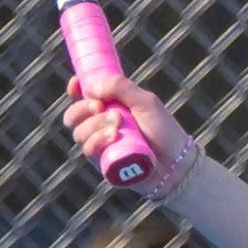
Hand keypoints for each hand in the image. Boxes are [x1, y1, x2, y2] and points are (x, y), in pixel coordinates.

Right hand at [63, 71, 194, 183]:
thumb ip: (121, 87)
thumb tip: (91, 87)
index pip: (84, 97)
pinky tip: (113, 136)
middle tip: (99, 106)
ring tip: (118, 123)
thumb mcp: (145, 102)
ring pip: (79, 132)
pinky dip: (97, 140)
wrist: (175, 161)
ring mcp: (100, 145)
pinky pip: (87, 150)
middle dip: (82, 108)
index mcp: (110, 107)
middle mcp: (101, 126)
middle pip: (73, 115)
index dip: (75, 89)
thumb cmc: (163, 130)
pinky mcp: (102, 163)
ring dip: (95, 124)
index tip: (75, 84)